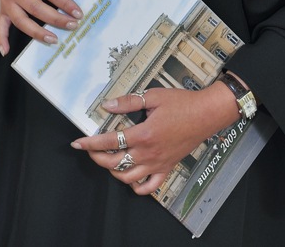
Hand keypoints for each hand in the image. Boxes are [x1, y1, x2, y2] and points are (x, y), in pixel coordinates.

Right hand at [0, 0, 82, 54]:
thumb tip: (71, 2)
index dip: (65, 3)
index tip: (78, 13)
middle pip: (36, 8)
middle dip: (55, 19)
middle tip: (71, 26)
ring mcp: (6, 0)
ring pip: (21, 20)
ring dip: (37, 32)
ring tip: (53, 39)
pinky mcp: (1, 9)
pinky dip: (1, 39)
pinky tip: (7, 50)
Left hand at [70, 83, 239, 194]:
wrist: (206, 114)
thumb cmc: (182, 103)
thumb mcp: (153, 96)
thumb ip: (128, 102)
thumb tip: (108, 105)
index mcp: (143, 134)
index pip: (110, 141)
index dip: (90, 143)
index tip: (78, 143)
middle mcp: (148, 153)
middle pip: (115, 163)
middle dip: (97, 158)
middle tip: (89, 150)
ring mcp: (158, 163)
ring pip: (129, 178)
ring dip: (113, 172)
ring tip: (107, 161)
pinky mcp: (167, 167)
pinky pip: (150, 186)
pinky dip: (137, 187)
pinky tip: (131, 179)